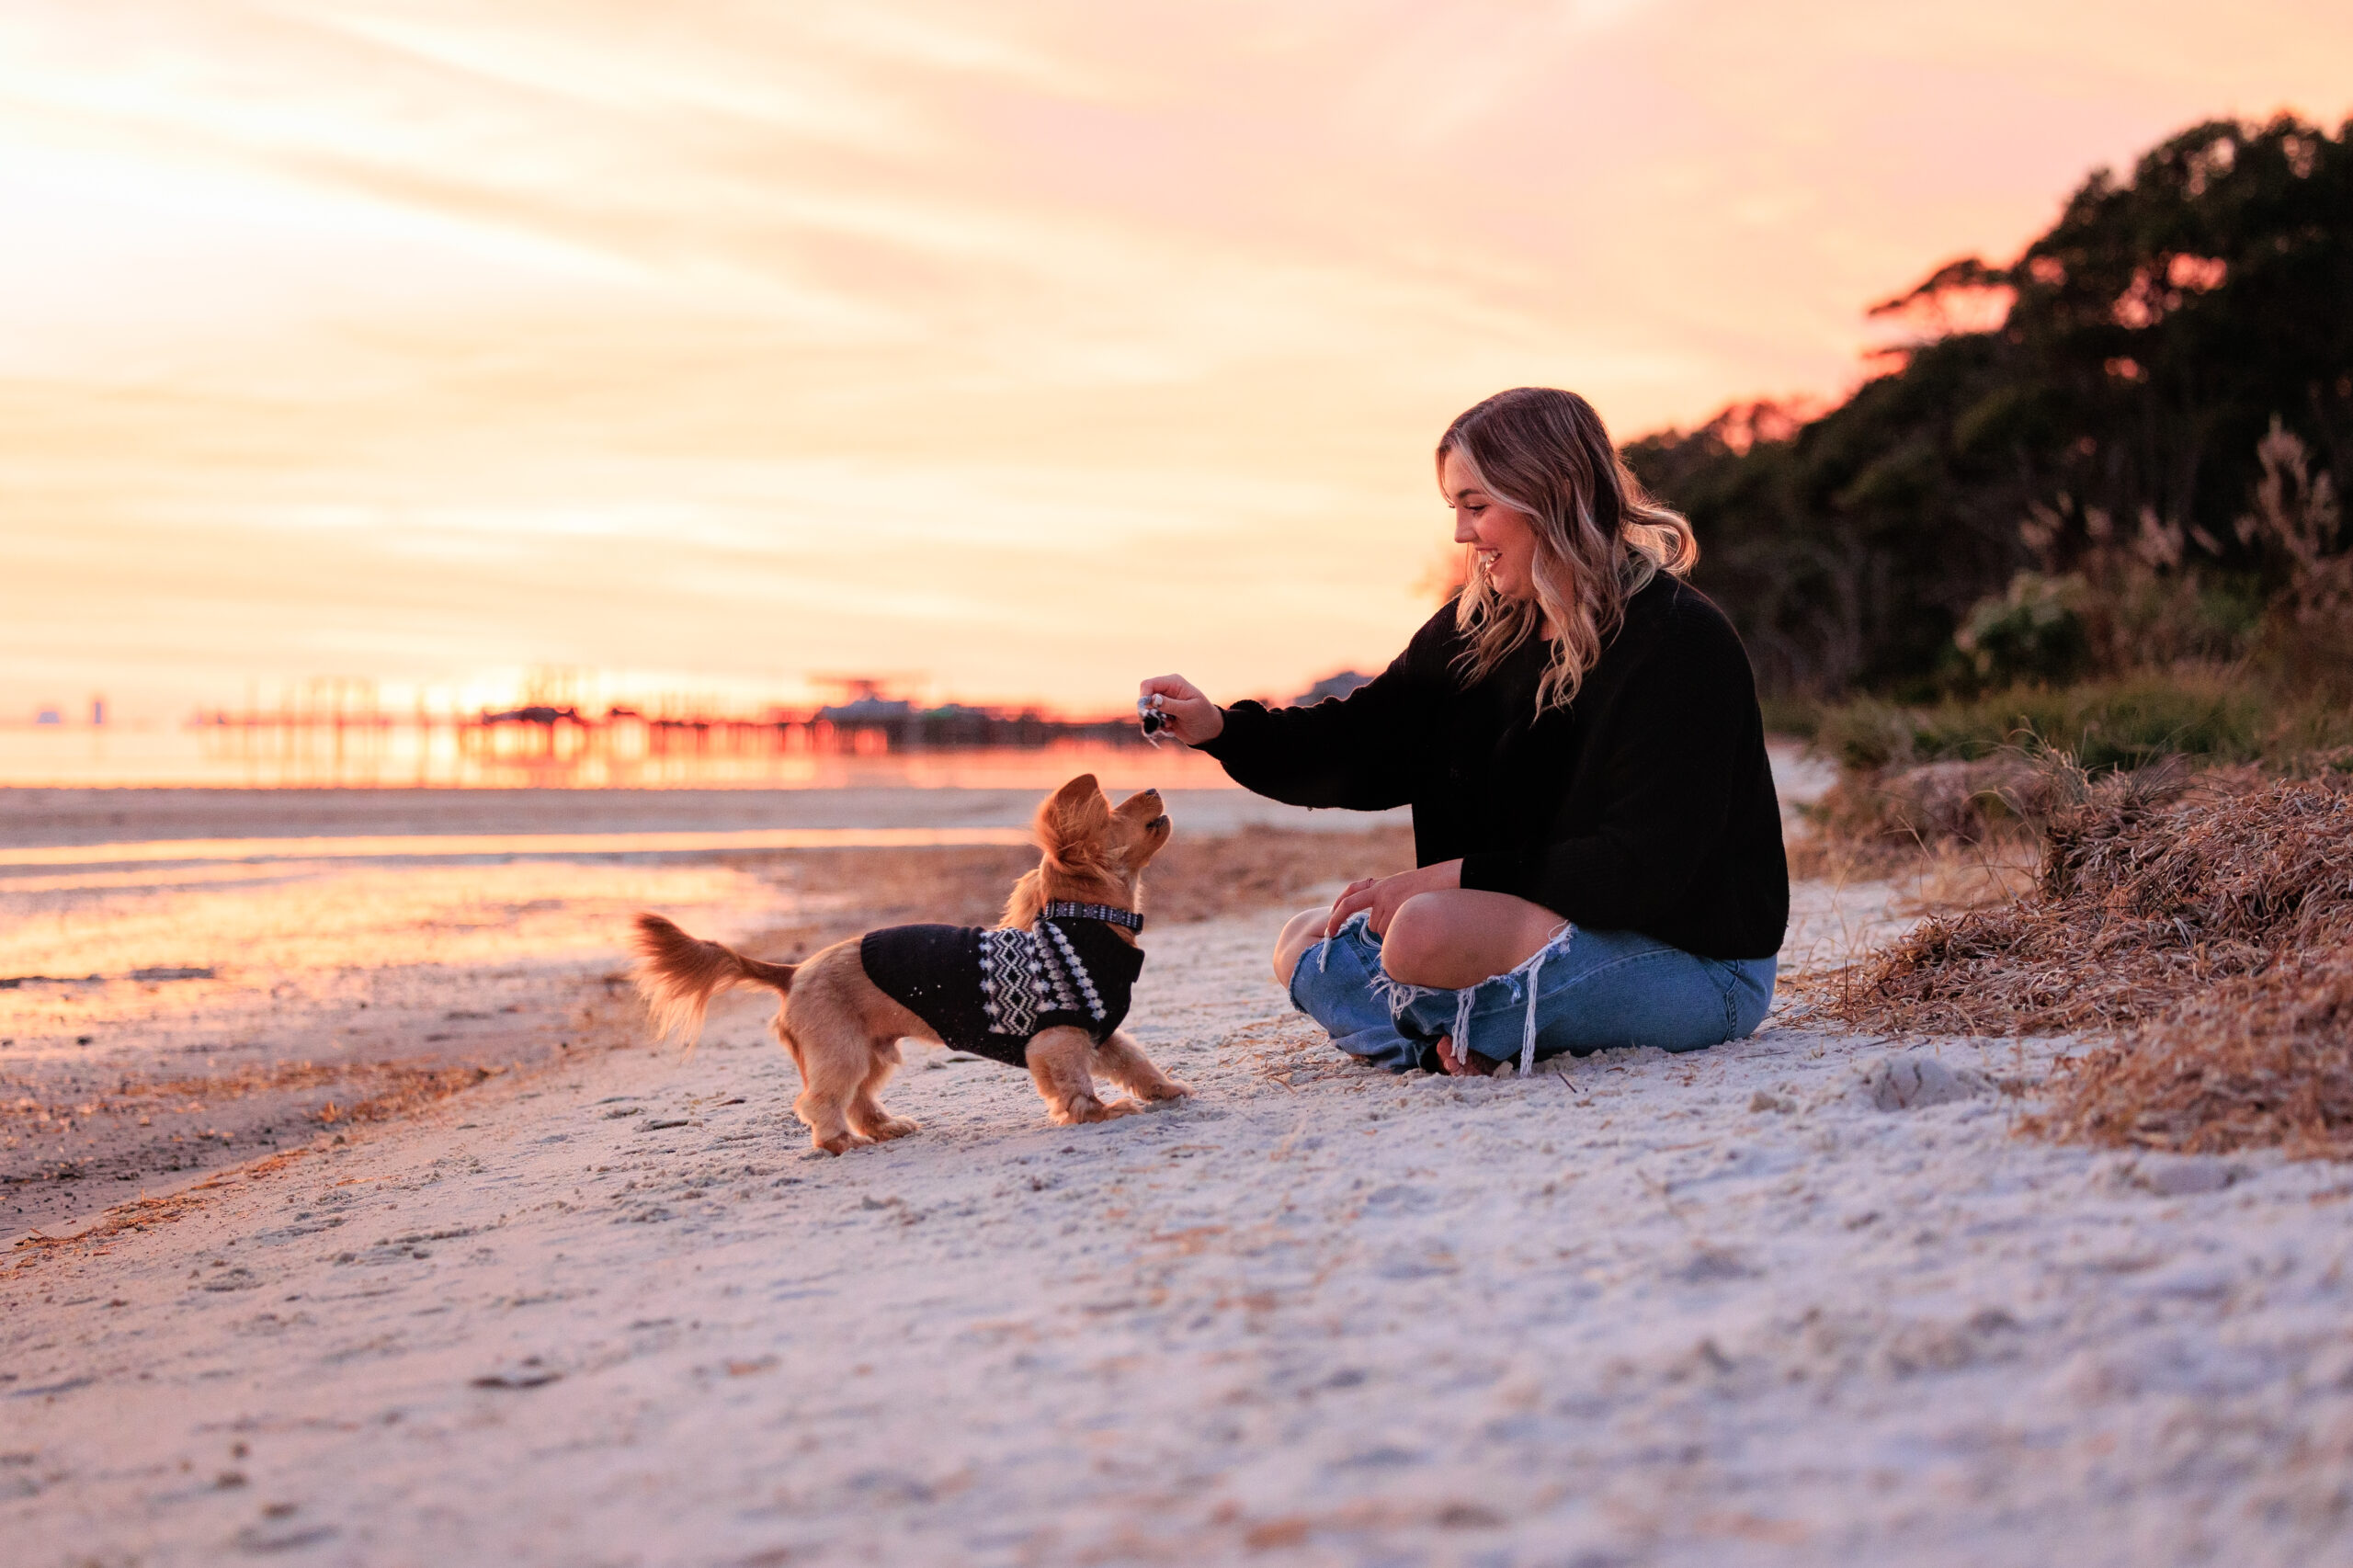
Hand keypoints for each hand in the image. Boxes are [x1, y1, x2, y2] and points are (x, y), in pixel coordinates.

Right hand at [1137, 674, 1223, 745]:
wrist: (1210, 732)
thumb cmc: (1204, 717)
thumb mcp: (1189, 711)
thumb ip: (1170, 705)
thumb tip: (1152, 699)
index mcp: (1174, 683)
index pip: (1149, 684)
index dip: (1144, 697)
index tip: (1145, 712)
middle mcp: (1166, 690)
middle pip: (1145, 697)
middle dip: (1148, 712)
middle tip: (1158, 723)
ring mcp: (1164, 703)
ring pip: (1146, 710)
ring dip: (1154, 721)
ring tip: (1169, 726)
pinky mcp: (1163, 714)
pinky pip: (1151, 720)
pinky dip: (1157, 727)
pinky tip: (1171, 730)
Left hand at [1324, 859, 1461, 937]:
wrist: (1448, 879)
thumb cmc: (1428, 887)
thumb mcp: (1401, 887)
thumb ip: (1386, 900)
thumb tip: (1378, 925)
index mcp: (1381, 885)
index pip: (1351, 895)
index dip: (1338, 911)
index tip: (1329, 929)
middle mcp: (1381, 893)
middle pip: (1372, 924)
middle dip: (1385, 927)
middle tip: (1403, 920)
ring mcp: (1389, 903)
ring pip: (1383, 931)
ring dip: (1396, 930)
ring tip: (1414, 915)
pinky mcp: (1398, 912)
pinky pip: (1393, 934)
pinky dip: (1401, 935)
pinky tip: (1416, 923)